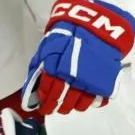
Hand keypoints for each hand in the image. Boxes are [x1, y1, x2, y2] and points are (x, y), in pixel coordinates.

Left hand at [21, 0, 134, 114]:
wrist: (98, 25)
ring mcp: (88, 81)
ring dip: (70, 107)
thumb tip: (31, 86)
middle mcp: (70, 77)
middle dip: (55, 106)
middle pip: (61, 101)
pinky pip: (95, 101)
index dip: (43, 101)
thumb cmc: (70, 33)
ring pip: (77, 104)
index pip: (46, 92)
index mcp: (55, 67)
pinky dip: (88, 103)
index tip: (42, 106)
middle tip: (52, 109)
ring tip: (67, 105)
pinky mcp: (103, 82)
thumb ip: (39, 66)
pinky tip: (83, 99)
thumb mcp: (49, 45)